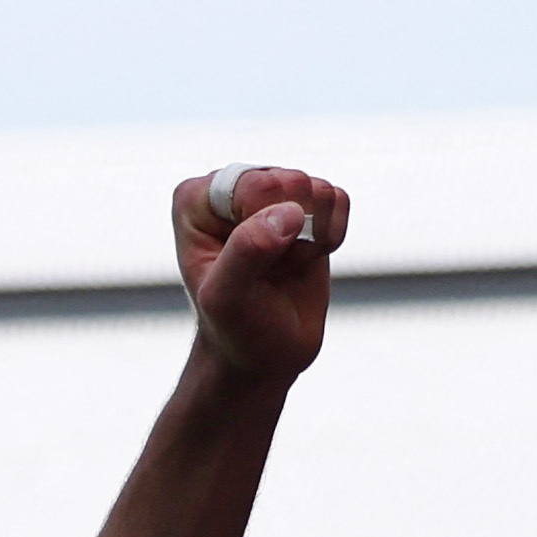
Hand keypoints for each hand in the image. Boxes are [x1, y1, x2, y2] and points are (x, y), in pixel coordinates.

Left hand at [174, 164, 348, 385]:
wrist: (262, 354)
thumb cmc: (234, 327)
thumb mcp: (226, 297)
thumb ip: (247, 250)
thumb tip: (291, 213)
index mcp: (196, 199)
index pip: (253, 185)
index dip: (264, 228)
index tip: (247, 267)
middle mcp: (232, 187)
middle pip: (292, 181)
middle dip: (292, 234)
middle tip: (269, 270)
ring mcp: (271, 192)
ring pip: (319, 190)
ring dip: (312, 239)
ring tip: (284, 267)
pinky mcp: (306, 204)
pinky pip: (339, 199)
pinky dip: (332, 236)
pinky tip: (305, 259)